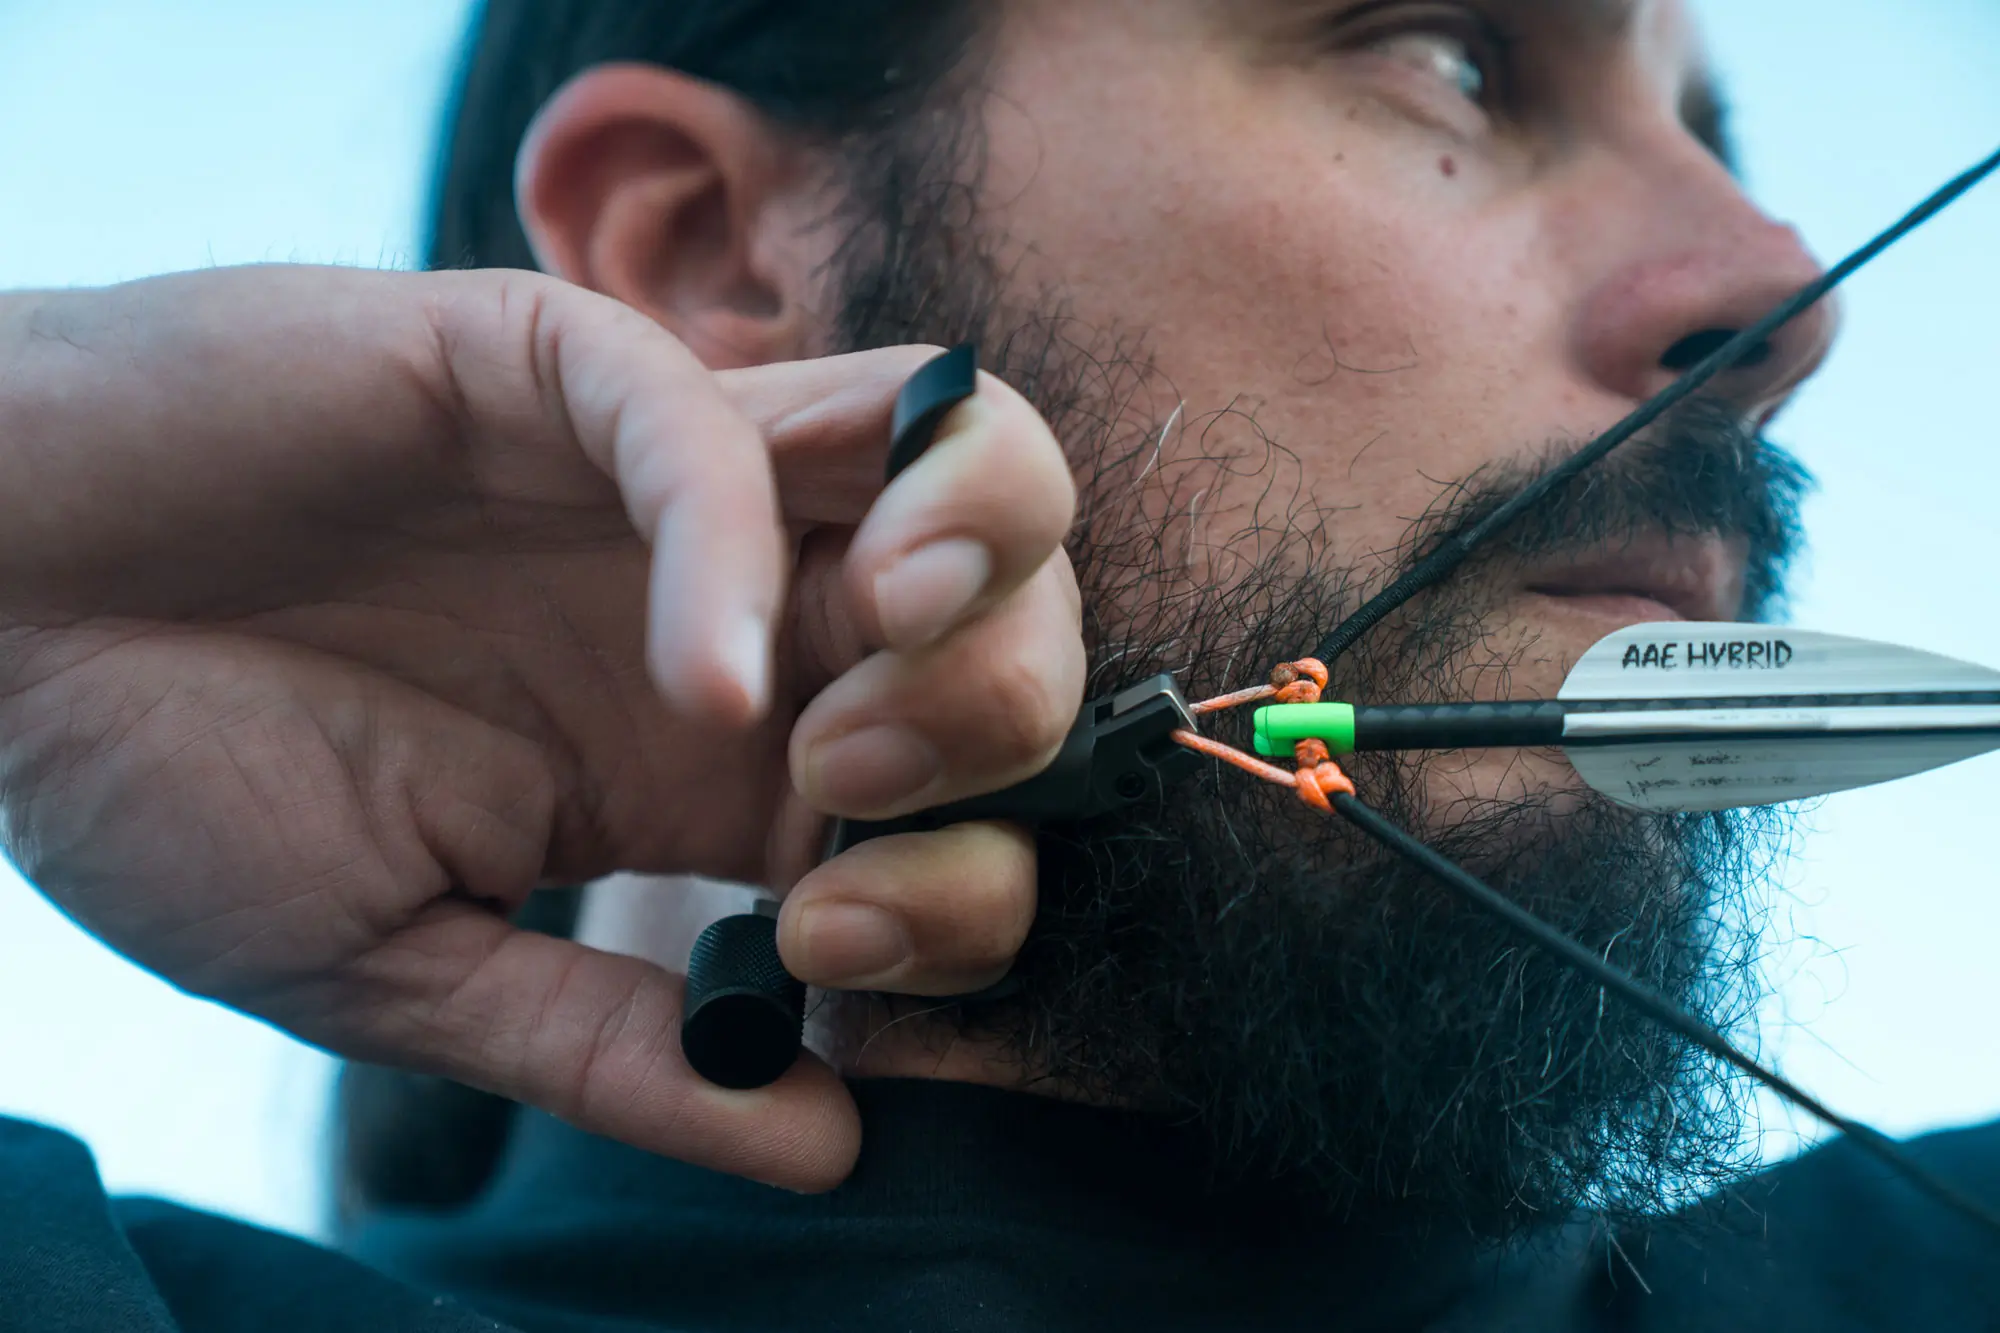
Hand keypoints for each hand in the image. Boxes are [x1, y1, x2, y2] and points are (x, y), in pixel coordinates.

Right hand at [0, 265, 1080, 1190]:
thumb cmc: (174, 788)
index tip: (831, 955)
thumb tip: (833, 1142)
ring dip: (971, 588)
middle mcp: (737, 608)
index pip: (964, 797)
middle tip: (849, 822)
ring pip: (944, 462)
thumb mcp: (407, 964)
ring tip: (857, 725)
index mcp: (723, 758)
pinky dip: (737, 549)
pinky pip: (709, 428)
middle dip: (1004, 733)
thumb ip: (614, 1045)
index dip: (966, 885)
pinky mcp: (547, 370)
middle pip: (1008, 621)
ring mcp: (662, 481)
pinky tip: (694, 689)